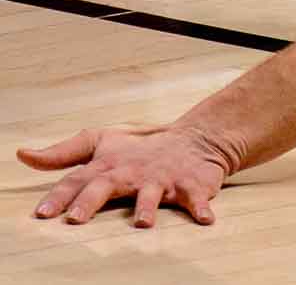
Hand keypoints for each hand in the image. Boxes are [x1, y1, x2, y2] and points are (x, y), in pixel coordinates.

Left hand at [19, 125, 230, 227]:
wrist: (196, 140)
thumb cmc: (140, 148)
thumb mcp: (100, 144)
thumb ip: (62, 154)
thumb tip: (22, 155)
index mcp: (108, 165)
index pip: (77, 180)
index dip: (58, 196)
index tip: (41, 214)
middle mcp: (132, 172)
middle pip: (107, 186)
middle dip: (91, 201)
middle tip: (76, 218)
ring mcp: (162, 179)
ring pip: (152, 194)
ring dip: (148, 207)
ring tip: (142, 223)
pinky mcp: (191, 185)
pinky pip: (196, 198)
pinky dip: (201, 208)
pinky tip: (205, 220)